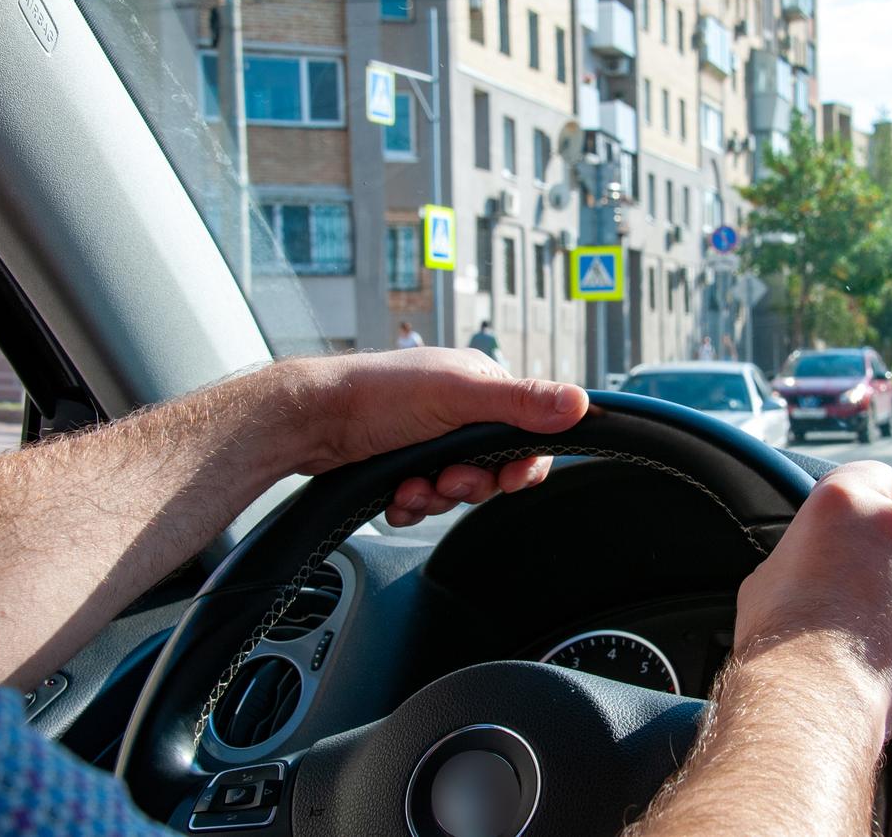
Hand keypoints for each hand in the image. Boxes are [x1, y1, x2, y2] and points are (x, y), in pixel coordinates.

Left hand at [288, 348, 588, 525]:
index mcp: (481, 387)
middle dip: (469, 483)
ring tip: (410, 485)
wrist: (311, 420)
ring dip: (435, 496)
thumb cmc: (378, 394)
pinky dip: (412, 504)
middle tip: (446, 479)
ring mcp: (429, 440)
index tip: (510, 479)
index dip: (522, 464)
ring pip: (457, 489)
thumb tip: (581, 402)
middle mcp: (458, 412)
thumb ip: (521, 404)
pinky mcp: (403, 465)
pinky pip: (425, 501)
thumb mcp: (459, 396)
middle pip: (493, 469)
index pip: (528, 433)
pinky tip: (395, 493)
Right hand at [733, 461, 891, 738]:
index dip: (869, 499)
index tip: (864, 524)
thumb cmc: (783, 639)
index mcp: (843, 502)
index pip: (874, 475)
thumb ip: (806, 553)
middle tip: (858, 597)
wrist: (819, 693)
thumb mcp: (770, 574)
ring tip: (876, 634)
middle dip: (886, 558)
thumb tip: (813, 565)